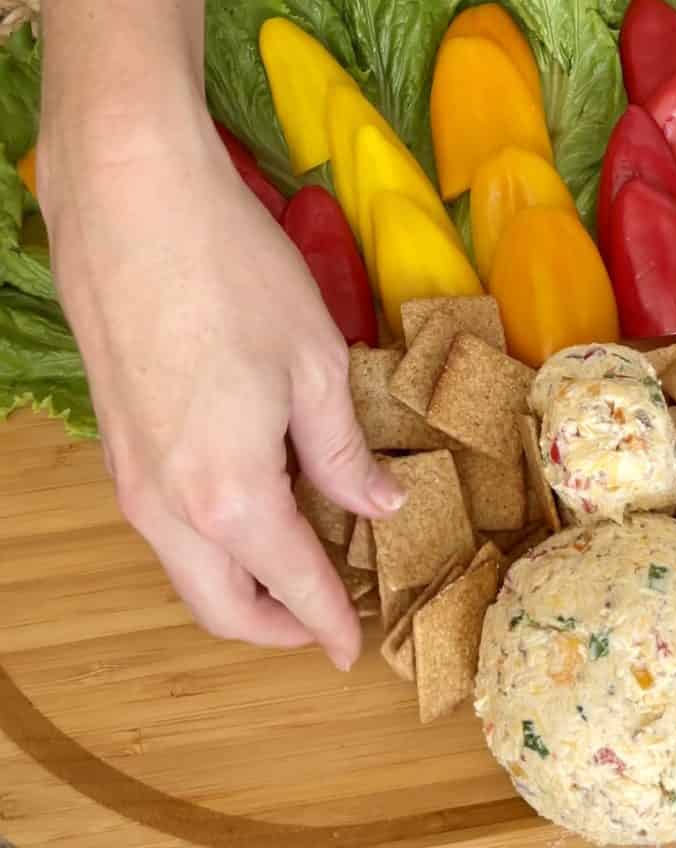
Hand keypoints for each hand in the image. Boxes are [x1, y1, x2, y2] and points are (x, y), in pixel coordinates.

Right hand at [37, 94, 403, 669]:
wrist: (131, 202)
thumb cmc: (236, 278)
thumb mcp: (315, 364)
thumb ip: (344, 451)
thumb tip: (381, 504)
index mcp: (229, 494)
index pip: (292, 585)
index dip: (329, 623)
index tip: (356, 650)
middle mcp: (168, 506)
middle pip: (222, 604)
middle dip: (278, 625)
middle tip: (330, 616)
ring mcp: (131, 477)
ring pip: (188, 570)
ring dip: (244, 584)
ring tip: (303, 562)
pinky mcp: (117, 443)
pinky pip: (168, 526)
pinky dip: (215, 542)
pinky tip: (256, 505)